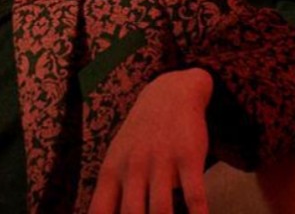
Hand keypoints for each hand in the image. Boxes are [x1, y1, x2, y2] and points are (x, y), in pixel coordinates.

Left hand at [90, 68, 212, 213]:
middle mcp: (134, 169)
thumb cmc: (139, 135)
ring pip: (161, 211)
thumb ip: (109, 195)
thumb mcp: (116, 159)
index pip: (100, 212)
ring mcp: (161, 163)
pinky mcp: (188, 157)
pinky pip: (194, 195)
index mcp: (112, 172)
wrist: (170, 93)